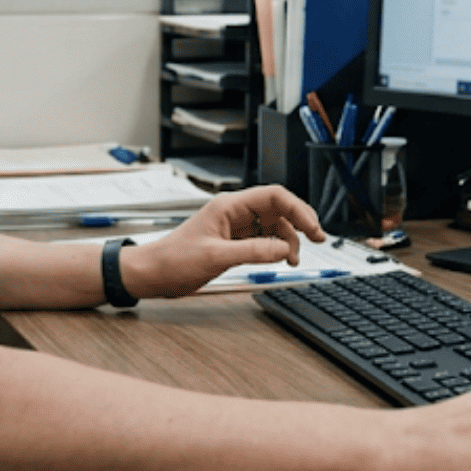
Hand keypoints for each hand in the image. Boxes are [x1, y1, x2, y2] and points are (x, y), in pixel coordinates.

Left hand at [121, 185, 325, 297]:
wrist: (152, 274)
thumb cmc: (174, 261)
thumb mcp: (216, 257)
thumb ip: (253, 252)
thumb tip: (284, 249)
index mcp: (229, 206)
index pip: (274, 196)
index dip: (298, 209)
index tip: (314, 229)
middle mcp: (234, 212)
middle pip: (278, 208)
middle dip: (299, 222)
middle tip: (317, 239)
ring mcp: (234, 226)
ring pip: (272, 225)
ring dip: (287, 239)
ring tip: (292, 259)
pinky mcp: (232, 241)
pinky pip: (262, 239)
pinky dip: (275, 248)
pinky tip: (279, 259)